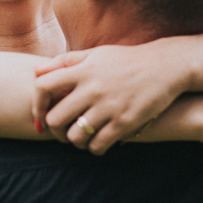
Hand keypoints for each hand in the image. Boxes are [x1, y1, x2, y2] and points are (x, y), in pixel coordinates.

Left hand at [32, 44, 190, 153]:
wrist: (166, 66)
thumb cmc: (127, 60)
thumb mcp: (96, 54)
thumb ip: (66, 61)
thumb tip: (35, 72)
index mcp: (83, 70)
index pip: (43, 87)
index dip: (37, 104)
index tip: (41, 115)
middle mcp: (93, 88)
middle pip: (56, 118)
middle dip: (55, 130)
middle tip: (62, 132)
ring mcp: (109, 107)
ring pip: (75, 136)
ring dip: (74, 142)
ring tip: (80, 139)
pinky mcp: (125, 122)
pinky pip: (98, 145)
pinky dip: (94, 148)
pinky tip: (99, 143)